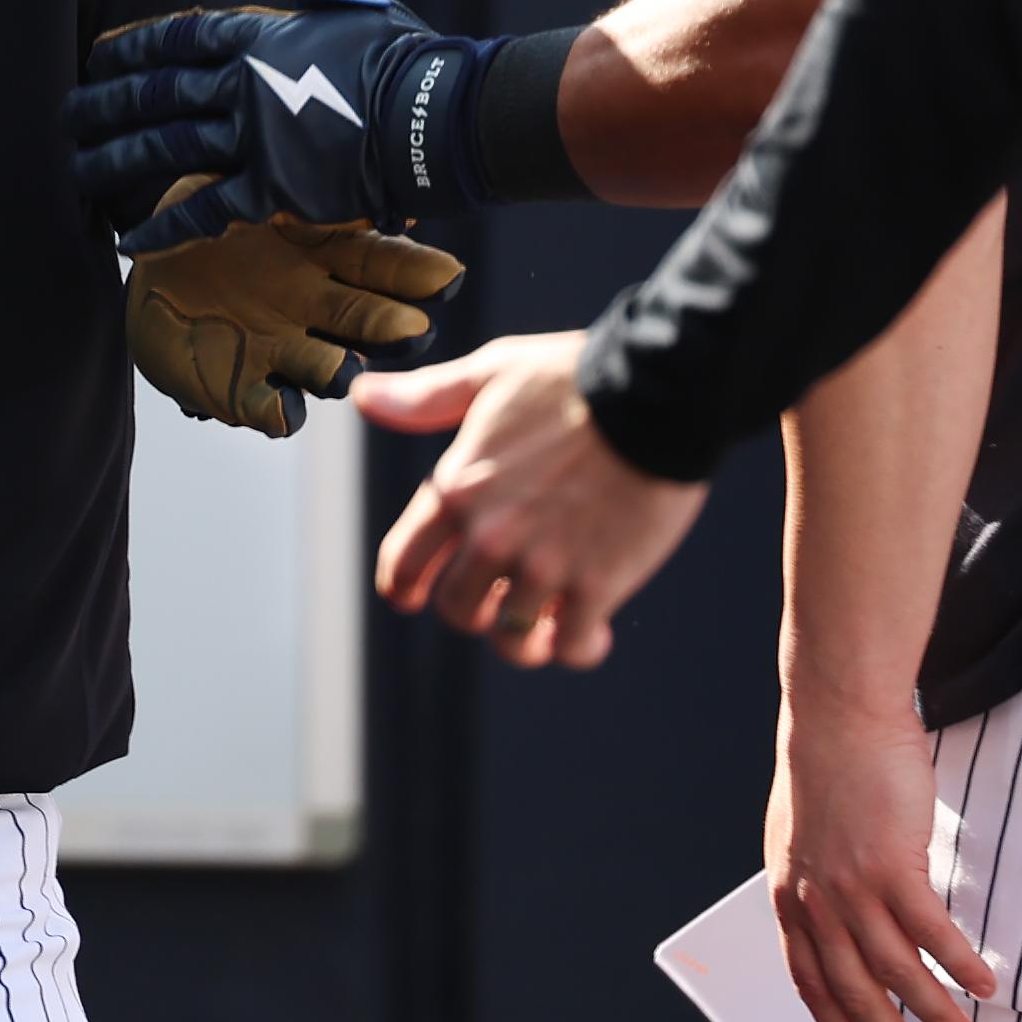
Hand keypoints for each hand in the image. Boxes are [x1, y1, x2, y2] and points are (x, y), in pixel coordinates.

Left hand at [70, 0, 478, 240]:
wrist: (438, 115)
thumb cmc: (404, 55)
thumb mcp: (354, 1)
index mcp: (260, 36)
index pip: (178, 36)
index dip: (132, 47)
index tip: (96, 57)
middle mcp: (244, 84)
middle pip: (157, 93)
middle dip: (104, 104)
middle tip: (64, 116)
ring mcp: (255, 137)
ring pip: (166, 148)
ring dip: (115, 161)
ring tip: (75, 171)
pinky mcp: (274, 189)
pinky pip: (204, 209)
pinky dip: (163, 226)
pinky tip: (127, 240)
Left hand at [123, 176, 463, 433]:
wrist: (149, 254)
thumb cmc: (206, 207)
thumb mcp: (234, 179)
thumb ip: (278, 178)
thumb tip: (328, 148)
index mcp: (328, 253)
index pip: (386, 262)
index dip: (418, 272)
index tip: (446, 277)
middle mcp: (319, 308)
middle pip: (368, 321)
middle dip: (390, 328)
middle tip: (412, 331)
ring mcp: (284, 350)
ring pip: (327, 368)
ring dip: (338, 372)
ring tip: (344, 372)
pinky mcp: (242, 388)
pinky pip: (268, 406)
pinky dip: (279, 410)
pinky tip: (284, 407)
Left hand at [354, 332, 705, 667]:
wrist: (658, 394)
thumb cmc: (574, 379)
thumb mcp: (491, 374)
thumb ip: (426, 398)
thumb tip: (362, 396)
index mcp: (457, 489)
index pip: (404, 562)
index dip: (402, 586)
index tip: (409, 597)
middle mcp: (491, 536)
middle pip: (459, 610)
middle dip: (476, 610)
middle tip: (501, 600)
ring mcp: (543, 565)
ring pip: (513, 638)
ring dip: (527, 638)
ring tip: (548, 626)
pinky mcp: (598, 584)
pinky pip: (574, 645)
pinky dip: (579, 647)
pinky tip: (592, 632)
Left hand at [767, 695, 990, 1021]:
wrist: (836, 714)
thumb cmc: (826, 767)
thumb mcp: (800, 837)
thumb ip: (814, 882)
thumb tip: (837, 914)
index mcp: (788, 896)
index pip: (808, 980)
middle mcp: (815, 901)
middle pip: (853, 991)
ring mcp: (852, 886)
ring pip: (897, 971)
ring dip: (936, 1013)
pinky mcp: (891, 865)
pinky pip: (932, 932)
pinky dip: (959, 964)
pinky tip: (984, 984)